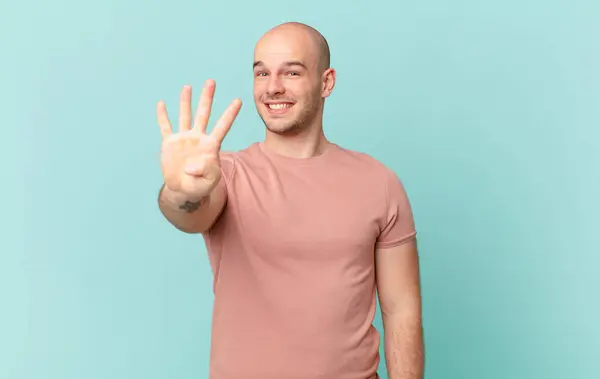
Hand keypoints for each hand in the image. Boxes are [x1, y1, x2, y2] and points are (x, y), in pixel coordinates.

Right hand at [157, 80, 241, 199]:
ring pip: (185, 116)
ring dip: (186, 101)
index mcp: (210, 145)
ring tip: (188, 87)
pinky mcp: (170, 143)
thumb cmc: (200, 185)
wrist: (184, 189)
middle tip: (211, 81)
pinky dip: (163, 116)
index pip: (222, 126)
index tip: (238, 101)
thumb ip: (205, 172)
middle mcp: (198, 137)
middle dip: (207, 98)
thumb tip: (192, 166)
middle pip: (203, 114)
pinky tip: (161, 104)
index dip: (230, 114)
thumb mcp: (208, 182)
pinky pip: (165, 127)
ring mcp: (184, 138)